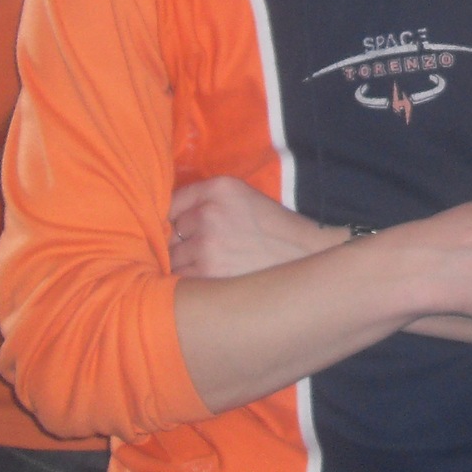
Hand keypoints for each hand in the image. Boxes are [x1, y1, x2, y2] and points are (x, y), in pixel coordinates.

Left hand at [170, 177, 345, 278]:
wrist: (306, 257)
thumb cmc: (273, 229)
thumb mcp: (244, 198)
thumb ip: (206, 200)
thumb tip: (164, 219)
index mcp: (219, 188)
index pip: (172, 201)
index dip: (174, 219)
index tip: (181, 230)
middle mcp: (209, 212)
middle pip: (166, 231)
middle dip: (178, 244)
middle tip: (199, 252)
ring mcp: (206, 244)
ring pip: (170, 257)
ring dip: (182, 265)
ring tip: (207, 269)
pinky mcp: (208, 274)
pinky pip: (179, 278)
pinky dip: (188, 283)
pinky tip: (208, 283)